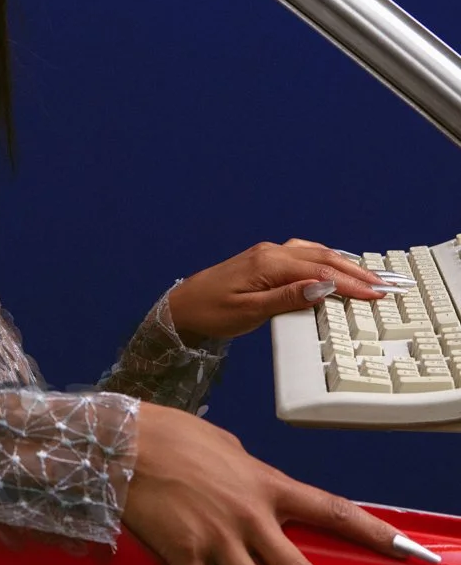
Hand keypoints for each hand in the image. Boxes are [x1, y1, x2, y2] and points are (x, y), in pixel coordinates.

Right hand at [121, 402, 429, 564]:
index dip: (377, 533)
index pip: (334, 511)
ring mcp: (217, 540)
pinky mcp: (182, 555)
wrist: (123, 438)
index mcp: (268, 485)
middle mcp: (250, 517)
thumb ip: (249, 472)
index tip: (414, 555)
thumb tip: (257, 484)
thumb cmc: (171, 433)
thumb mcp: (226, 447)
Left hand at [168, 238, 389, 342]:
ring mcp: (266, 253)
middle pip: (322, 258)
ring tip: (367, 277)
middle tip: (383, 286)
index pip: (320, 272)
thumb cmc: (210, 313)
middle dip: (355, 271)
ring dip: (342, 263)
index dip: (351, 284)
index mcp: (269, 263)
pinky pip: (301, 254)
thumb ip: (288, 298)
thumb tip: (323, 288)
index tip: (375, 295)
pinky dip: (323, 259)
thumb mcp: (250, 311)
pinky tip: (332, 267)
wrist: (180, 308)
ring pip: (313, 253)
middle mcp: (270, 252)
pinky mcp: (262, 260)